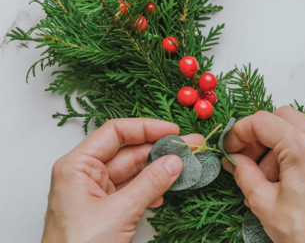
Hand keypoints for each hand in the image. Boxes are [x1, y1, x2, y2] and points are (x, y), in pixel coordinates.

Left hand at [42, 118, 203, 242]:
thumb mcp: (118, 213)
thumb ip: (149, 184)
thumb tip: (174, 161)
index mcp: (77, 167)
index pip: (115, 133)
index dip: (146, 128)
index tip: (173, 131)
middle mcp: (85, 175)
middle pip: (128, 151)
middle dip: (160, 149)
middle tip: (191, 145)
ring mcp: (96, 193)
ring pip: (134, 171)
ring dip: (160, 169)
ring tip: (187, 165)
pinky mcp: (106, 210)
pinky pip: (133, 190)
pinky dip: (152, 188)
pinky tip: (167, 190)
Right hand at [222, 106, 304, 242]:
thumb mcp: (263, 202)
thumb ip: (244, 173)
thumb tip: (233, 159)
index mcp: (303, 146)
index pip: (261, 121)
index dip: (239, 132)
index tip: (228, 148)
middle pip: (280, 116)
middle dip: (258, 135)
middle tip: (245, 159)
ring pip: (295, 126)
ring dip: (274, 145)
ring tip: (264, 178)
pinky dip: (290, 151)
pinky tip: (281, 178)